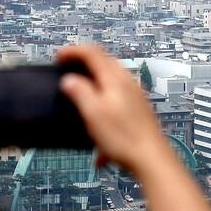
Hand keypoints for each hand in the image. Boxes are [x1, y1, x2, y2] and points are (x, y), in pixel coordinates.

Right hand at [57, 43, 172, 175]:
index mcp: (115, 79)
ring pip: (111, 83)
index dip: (73, 51)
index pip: (92, 53)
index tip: (58, 56)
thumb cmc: (122, 136)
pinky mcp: (139, 113)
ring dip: (94, 85)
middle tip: (68, 68)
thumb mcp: (93, 112)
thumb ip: (79, 91)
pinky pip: (117, 103)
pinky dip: (104, 111)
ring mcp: (136, 97)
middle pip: (104, 63)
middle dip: (85, 63)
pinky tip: (99, 141)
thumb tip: (69, 79)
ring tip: (81, 96)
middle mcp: (128, 83)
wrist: (152, 160)